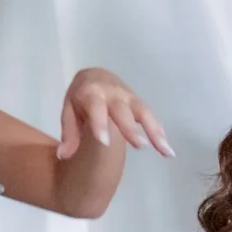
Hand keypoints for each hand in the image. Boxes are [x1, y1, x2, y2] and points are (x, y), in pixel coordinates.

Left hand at [57, 68, 172, 159]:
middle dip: (130, 127)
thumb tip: (63, 155)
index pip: (96, 107)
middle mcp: (112, 93)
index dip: (100, 123)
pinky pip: (151, 117)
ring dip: (155, 131)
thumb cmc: (81, 98)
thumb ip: (69, 134)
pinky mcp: (139, 103)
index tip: (104, 143)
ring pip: (144, 112)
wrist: (97, 76)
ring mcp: (129, 97)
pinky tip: (168, 151)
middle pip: (123, 110)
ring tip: (166, 152)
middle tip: (139, 146)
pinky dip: (160, 133)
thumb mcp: (69, 111)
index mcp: (91, 93)